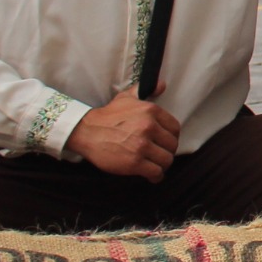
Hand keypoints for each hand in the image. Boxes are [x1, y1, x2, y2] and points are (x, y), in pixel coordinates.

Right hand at [65, 87, 179, 180]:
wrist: (87, 131)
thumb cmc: (108, 116)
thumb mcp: (126, 98)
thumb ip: (145, 90)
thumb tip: (162, 85)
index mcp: (151, 111)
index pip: (175, 128)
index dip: (171, 137)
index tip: (165, 142)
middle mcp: (149, 127)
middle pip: (172, 145)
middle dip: (167, 152)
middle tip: (159, 155)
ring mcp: (142, 145)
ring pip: (166, 160)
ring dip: (162, 165)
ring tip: (156, 166)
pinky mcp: (134, 162)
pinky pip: (155, 172)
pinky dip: (156, 176)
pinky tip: (152, 176)